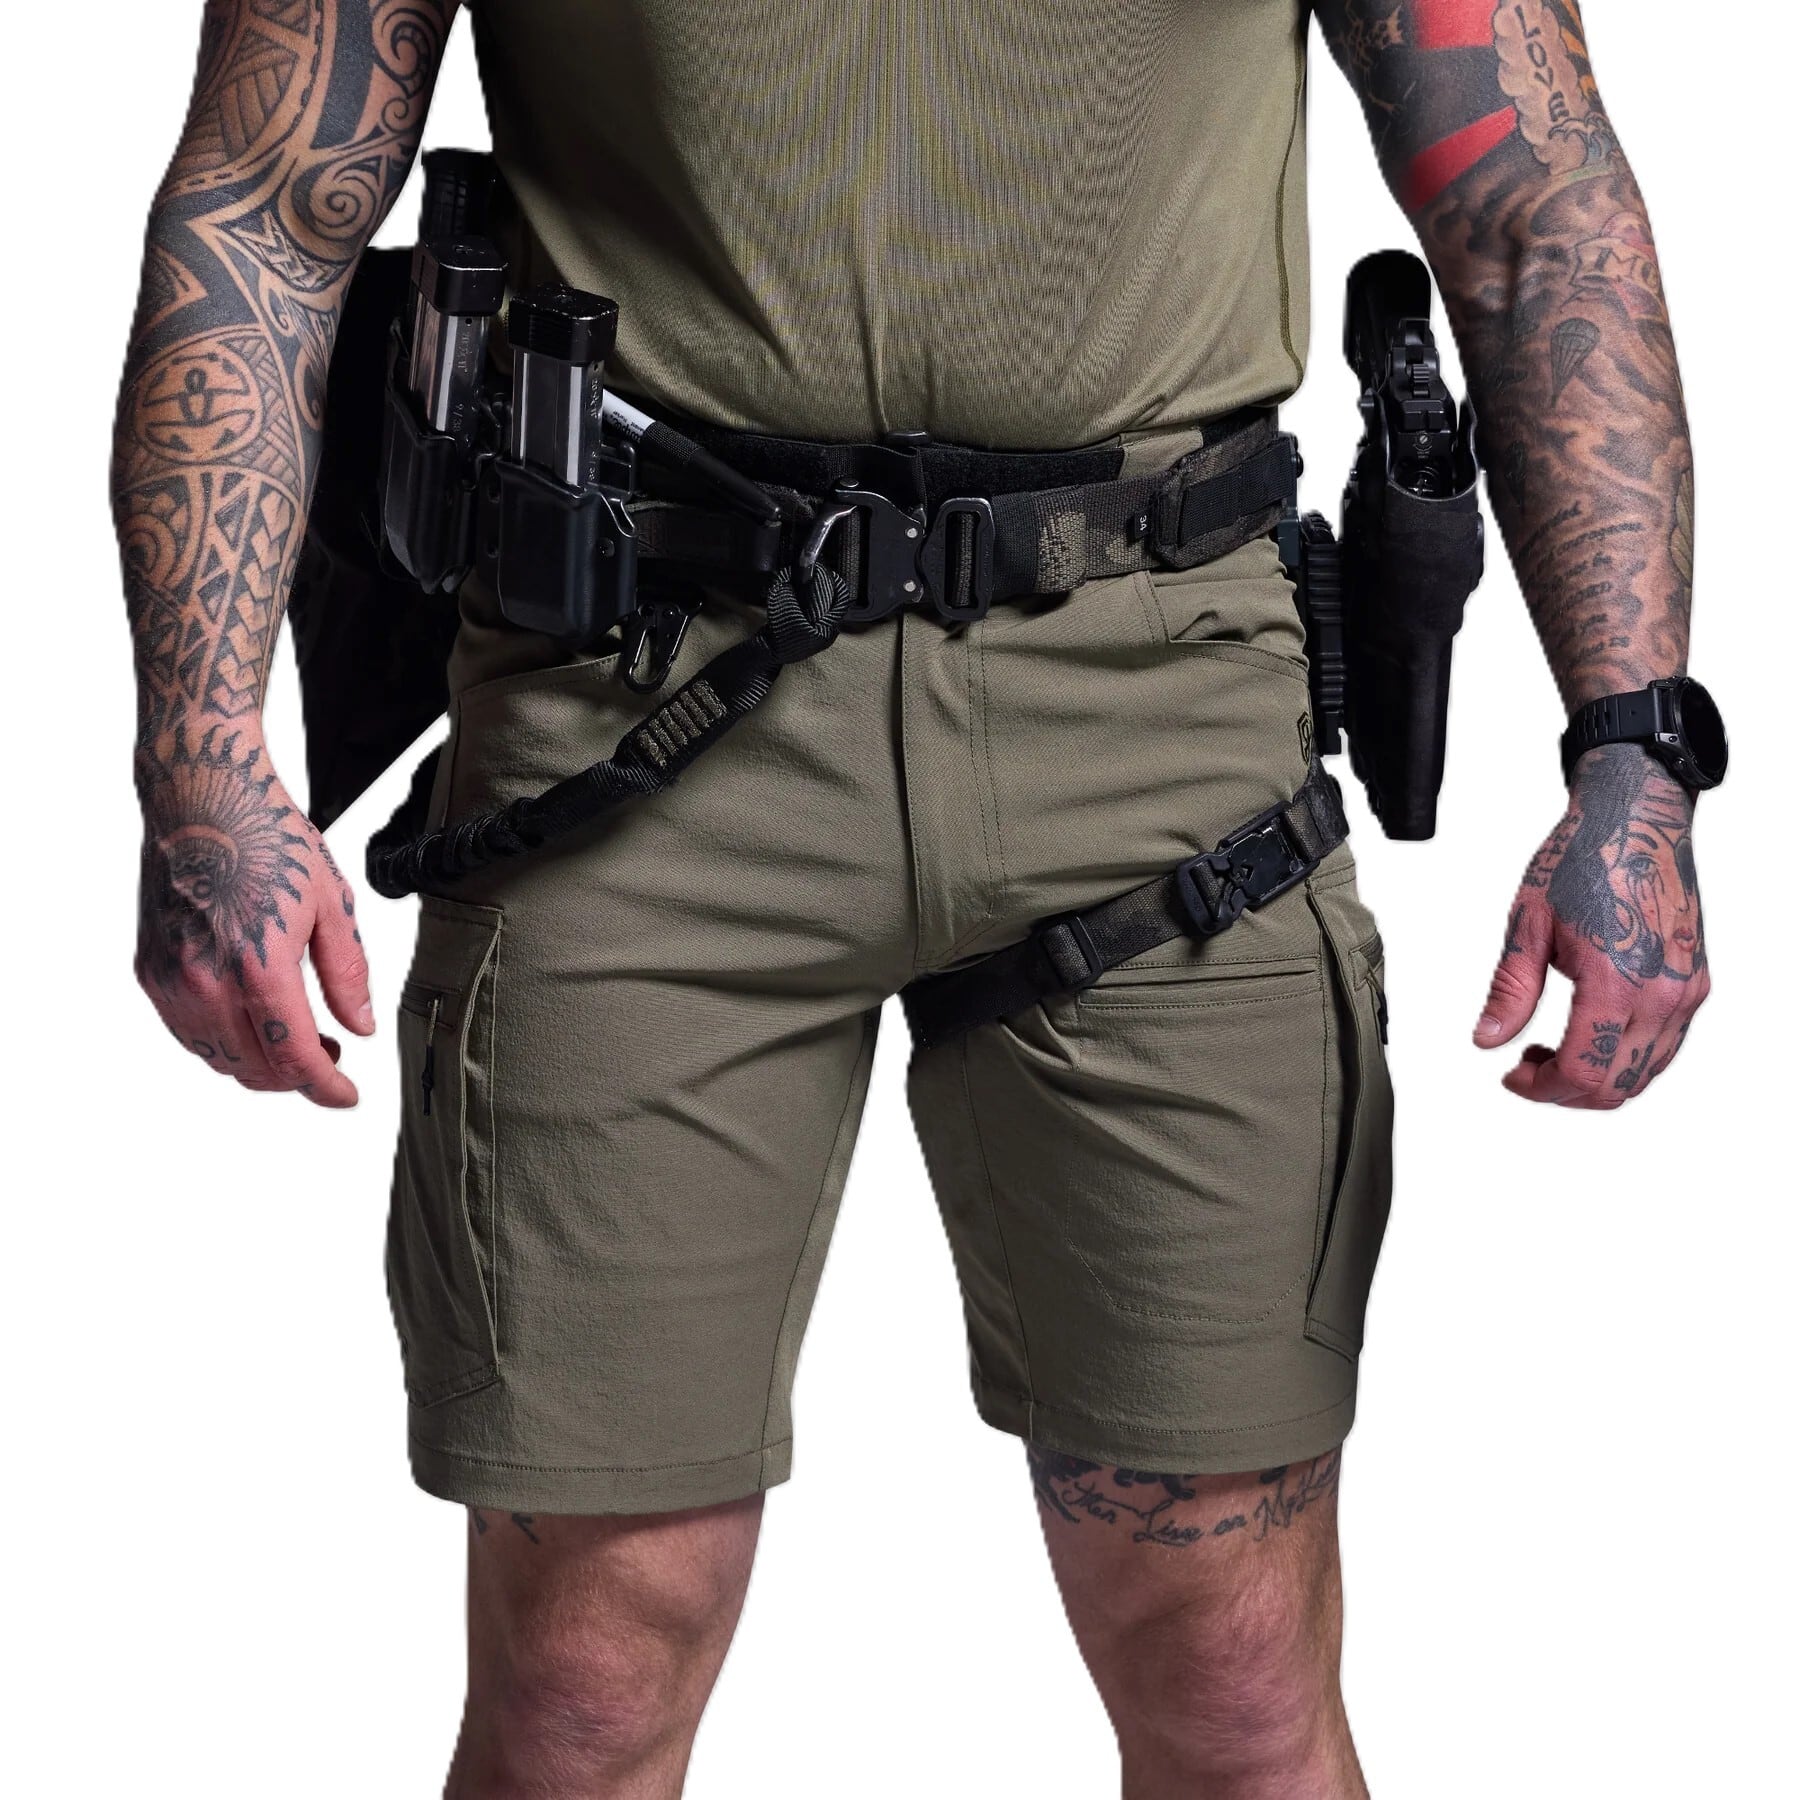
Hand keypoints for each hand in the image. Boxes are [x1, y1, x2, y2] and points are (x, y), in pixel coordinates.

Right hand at [134, 723, 373, 1106]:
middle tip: (331, 1058)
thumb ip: (347, 975)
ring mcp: (170, 978)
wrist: (201, 798)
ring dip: (259, 1064)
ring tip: (298, 1038)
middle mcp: (205, 979)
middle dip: (298, 1077)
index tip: (348, 1097)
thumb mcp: (331, 904)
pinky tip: (254, 1020)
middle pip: (254, 1068)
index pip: (293, 1057)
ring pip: (217, 1058)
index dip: (325, 1088)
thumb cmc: (269, 840)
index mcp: (258, 965)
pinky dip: (224, 1043)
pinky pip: (188, 1033)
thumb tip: (358, 1029)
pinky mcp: (148, 969)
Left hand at [1474, 745, 1708, 1108]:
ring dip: (1597, 1077)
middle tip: (1526, 1066)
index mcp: (1617, 982)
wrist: (1637, 820)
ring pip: (1644, 1073)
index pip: (1583, 1073)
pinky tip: (1589, 1032)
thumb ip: (1509, 991)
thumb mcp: (1528, 925)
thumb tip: (1487, 1040)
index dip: (1540, 1088)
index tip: (1512, 1076)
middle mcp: (1663, 994)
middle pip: (1616, 1087)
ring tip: (1552, 1048)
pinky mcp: (1696, 982)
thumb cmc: (1583, 861)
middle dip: (1564, 1091)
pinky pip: (1663, 1046)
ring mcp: (1686, 990)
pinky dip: (1625, 1057)